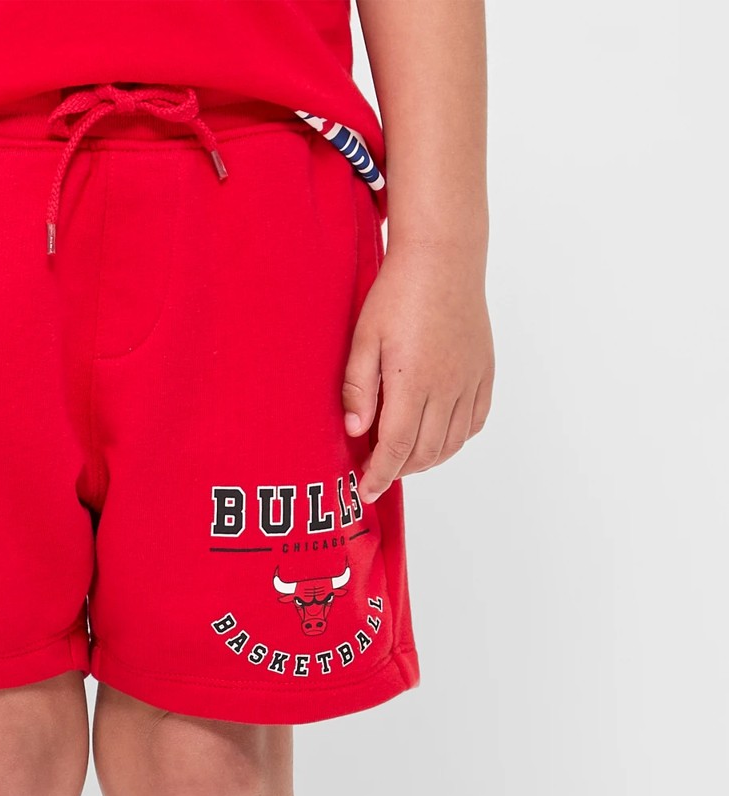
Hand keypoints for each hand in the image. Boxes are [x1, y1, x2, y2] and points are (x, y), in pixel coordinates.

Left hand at [342, 243, 492, 502]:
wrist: (443, 257)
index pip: (397, 447)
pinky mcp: (485, 372)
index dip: (380, 475)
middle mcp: (448, 387)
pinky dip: (455, 439)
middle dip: (400, 470)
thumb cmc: (398, 293)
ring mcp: (470, 381)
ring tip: (404, 456)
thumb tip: (356, 431)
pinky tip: (436, 435)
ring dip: (427, 460)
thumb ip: (358, 388)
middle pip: (425, 453)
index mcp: (413, 381)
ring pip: (452, 443)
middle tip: (378, 469)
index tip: (366, 492)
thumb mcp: (364, 338)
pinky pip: (475, 422)